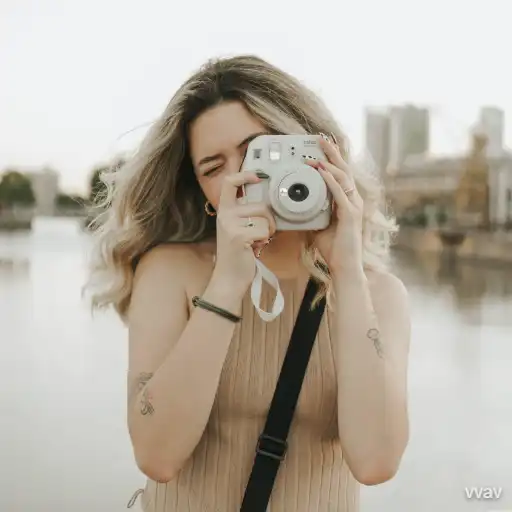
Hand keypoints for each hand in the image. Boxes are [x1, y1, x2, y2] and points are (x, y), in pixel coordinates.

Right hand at [213, 172, 275, 293]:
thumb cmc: (238, 253)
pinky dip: (264, 241)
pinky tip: (254, 248)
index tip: (257, 177)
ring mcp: (231, 225)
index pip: (229, 183)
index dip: (244, 175)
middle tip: (261, 234)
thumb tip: (266, 202)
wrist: (229, 278)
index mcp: (224, 211)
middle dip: (269, 221)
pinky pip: (264, 231)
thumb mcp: (237, 228)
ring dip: (267, 232)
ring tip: (256, 242)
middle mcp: (225, 215)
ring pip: (264, 219)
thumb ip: (246, 214)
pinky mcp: (239, 236)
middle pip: (261, 206)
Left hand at [305, 136, 363, 274]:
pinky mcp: (351, 215)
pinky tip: (322, 172)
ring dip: (329, 164)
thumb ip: (312, 214)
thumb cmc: (333, 249)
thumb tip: (296, 207)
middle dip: (332, 152)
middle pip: (343, 170)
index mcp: (345, 201)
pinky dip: (331, 181)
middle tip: (319, 138)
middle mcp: (352, 200)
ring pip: (343, 178)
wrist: (344, 267)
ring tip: (316, 153)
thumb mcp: (318, 226)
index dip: (330, 159)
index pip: (339, 174)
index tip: (319, 147)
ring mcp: (354, 206)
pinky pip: (340, 193)